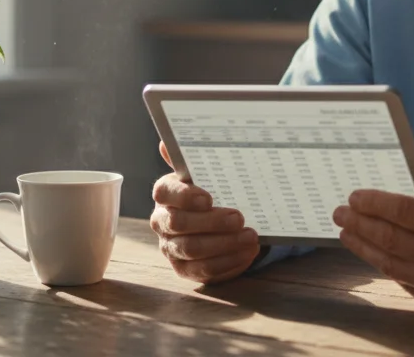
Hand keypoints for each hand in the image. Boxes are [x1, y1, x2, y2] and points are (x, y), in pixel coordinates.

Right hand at [150, 140, 261, 283]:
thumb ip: (190, 158)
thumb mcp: (205, 173)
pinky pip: (204, 271)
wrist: (214, 221)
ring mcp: (171, 247)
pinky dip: (228, 262)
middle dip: (212, 222)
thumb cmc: (210, 191)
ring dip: (224, 244)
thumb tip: (167, 143)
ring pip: (193, 250)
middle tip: (240, 218)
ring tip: (251, 238)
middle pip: (179, 224)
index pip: (165, 193)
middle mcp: (162, 221)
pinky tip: (247, 253)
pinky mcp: (184, 268)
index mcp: (165, 193)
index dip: (185, 196)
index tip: (209, 198)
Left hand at [332, 155, 413, 310]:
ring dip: (362, 246)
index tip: (355, 196)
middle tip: (339, 212)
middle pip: (388, 238)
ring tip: (345, 231)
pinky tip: (369, 250)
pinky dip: (381, 263)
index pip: (402, 212)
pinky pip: (400, 279)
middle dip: (359, 223)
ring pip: (388, 262)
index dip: (375, 203)